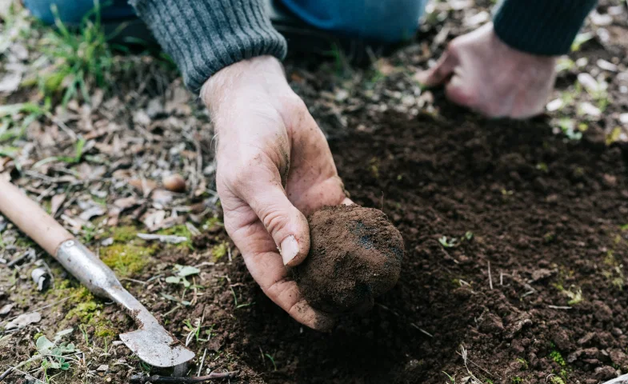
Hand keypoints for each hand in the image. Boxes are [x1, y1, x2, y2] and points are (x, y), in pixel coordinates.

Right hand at [201, 56, 349, 330]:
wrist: (263, 99)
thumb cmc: (245, 138)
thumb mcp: (253, 177)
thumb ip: (276, 216)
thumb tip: (297, 259)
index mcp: (252, 233)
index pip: (274, 279)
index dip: (296, 303)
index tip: (324, 323)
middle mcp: (280, 229)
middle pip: (305, 270)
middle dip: (328, 289)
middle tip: (360, 307)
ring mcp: (305, 212)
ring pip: (329, 248)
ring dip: (348, 266)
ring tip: (375, 284)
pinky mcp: (327, 193)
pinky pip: (346, 219)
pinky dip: (360, 232)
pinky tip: (378, 246)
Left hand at [415, 23, 556, 118]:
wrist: (530, 35)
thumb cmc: (488, 41)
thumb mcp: (456, 52)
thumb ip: (437, 72)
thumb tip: (419, 82)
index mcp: (463, 98)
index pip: (453, 90)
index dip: (462, 74)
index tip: (476, 63)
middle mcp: (485, 112)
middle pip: (476, 102)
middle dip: (480, 87)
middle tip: (494, 66)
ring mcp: (509, 114)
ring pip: (498, 106)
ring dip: (500, 94)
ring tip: (509, 72)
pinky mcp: (529, 112)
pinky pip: (519, 108)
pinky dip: (520, 98)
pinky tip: (523, 80)